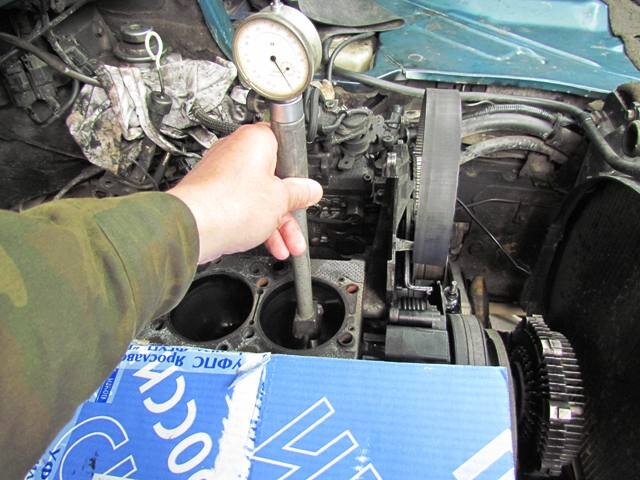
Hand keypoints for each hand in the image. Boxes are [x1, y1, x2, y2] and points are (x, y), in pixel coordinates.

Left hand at [168, 123, 322, 263]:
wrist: (193, 228)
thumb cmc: (230, 204)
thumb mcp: (281, 200)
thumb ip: (299, 193)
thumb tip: (311, 190)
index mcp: (255, 140)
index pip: (285, 145)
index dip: (298, 170)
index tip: (306, 187)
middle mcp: (236, 152)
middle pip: (273, 178)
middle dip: (288, 206)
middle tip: (299, 217)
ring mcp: (221, 175)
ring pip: (258, 197)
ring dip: (276, 222)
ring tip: (290, 244)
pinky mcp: (212, 196)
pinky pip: (242, 208)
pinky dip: (257, 224)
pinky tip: (271, 243)